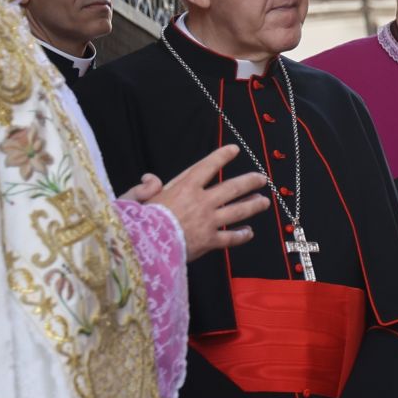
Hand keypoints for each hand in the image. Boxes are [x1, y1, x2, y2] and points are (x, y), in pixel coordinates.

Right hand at [149, 144, 270, 262]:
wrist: (144, 248)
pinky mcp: (210, 241)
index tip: (234, 150)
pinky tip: (249, 232)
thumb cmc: (137, 222)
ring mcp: (209, 222)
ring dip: (253, 205)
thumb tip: (151, 178)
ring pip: (238, 211)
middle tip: (261, 178)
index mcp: (184, 188)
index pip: (207, 167)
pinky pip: (231, 238)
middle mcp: (201, 202)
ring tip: (264, 201)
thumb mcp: (133, 198)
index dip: (221, 157)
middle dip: (249, 182)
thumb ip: (143, 187)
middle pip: (232, 188)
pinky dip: (242, 235)